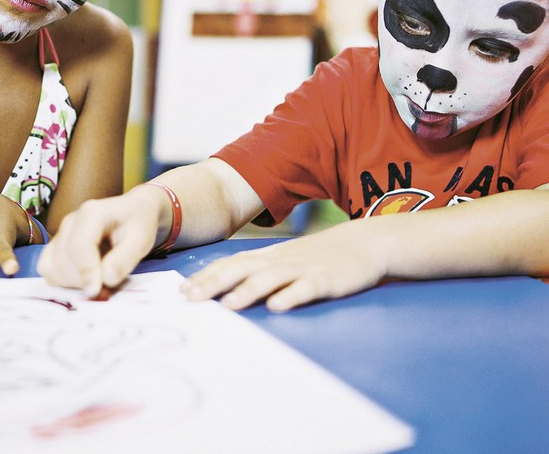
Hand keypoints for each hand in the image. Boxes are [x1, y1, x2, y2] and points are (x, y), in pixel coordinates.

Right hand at [38, 187, 167, 295]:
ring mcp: (60, 233)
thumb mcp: (142, 239)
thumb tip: (106, 278)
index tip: (96, 291)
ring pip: (51, 266)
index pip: (79, 246)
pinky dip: (61, 280)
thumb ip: (125, 259)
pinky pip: (47, 268)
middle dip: (81, 280)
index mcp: (91, 213)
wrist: (132, 213)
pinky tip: (83, 280)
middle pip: (63, 259)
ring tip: (96, 282)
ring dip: (70, 282)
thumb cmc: (138, 224)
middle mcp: (70, 221)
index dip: (86, 272)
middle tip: (105, 288)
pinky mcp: (56, 245)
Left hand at [183, 221, 385, 311]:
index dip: (206, 277)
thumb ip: (260, 271)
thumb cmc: (320, 255)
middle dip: (215, 283)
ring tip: (228, 305)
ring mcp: (304, 269)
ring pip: (271, 277)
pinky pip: (307, 287)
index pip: (231, 264)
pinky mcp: (327, 280)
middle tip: (190, 298)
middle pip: (243, 269)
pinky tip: (278, 306)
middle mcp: (282, 260)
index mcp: (270, 257)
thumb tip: (227, 288)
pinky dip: (291, 296)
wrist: (366, 242)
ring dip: (248, 291)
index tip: (182, 292)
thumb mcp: (287, 259)